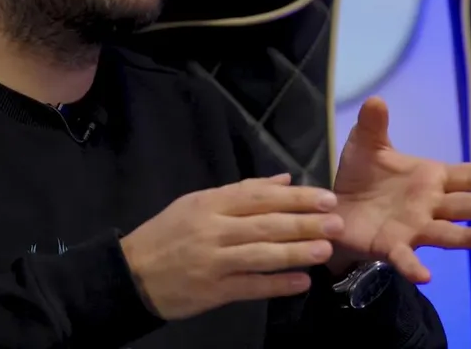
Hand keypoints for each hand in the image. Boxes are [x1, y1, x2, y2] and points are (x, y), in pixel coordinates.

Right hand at [120, 174, 342, 319]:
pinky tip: (301, 282)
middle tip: (337, 223)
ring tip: (326, 250)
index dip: (296, 198)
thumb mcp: (196, 204)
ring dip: (297, 252)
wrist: (132, 272)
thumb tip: (283, 180)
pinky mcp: (214, 290)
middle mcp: (214, 229)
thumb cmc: (167, 235)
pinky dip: (277, 284)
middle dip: (305, 223)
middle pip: (266, 224)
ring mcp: (214, 261)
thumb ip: (240, 192)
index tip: (327, 197)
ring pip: (263, 254)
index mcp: (210, 204)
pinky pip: (251, 286)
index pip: (260, 196)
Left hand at [327, 97, 470, 283]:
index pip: (467, 175)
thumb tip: (375, 99)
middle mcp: (430, 205)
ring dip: (466, 237)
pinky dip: (415, 267)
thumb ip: (374, 125)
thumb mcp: (366, 145)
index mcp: (430, 179)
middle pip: (462, 205)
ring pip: (446, 234)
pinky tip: (424, 276)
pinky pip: (406, 259)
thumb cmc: (362, 176)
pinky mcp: (392, 246)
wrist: (336, 208)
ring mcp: (414, 228)